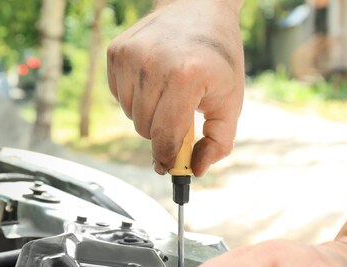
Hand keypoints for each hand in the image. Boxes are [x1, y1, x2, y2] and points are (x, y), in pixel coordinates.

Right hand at [106, 0, 244, 176]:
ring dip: (149, 115)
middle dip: (163, 132)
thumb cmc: (218, 56)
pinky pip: (119, 97)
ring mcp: (131, 56)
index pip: (166, 135)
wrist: (198, 7)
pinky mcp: (116, 52)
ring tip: (169, 94)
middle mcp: (154, 63)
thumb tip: (197, 170)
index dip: (167, 158)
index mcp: (186, 76)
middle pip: (145, 129)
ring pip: (131, 115)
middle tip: (180, 117)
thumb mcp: (230, 101)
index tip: (168, 166)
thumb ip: (219, 142)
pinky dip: (135, 99)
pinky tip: (154, 81)